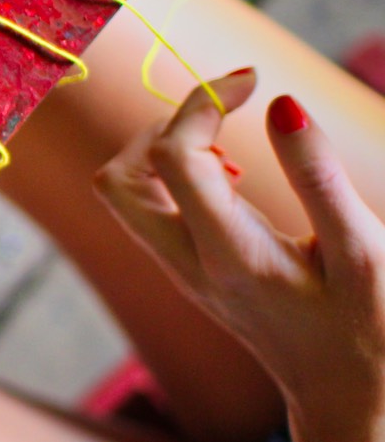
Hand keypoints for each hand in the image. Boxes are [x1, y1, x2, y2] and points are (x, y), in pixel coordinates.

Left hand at [95, 68, 384, 441]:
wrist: (350, 397)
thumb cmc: (368, 327)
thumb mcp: (361, 251)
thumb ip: (318, 177)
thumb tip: (281, 103)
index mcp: (229, 256)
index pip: (172, 155)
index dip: (203, 102)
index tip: (251, 80)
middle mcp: (187, 264)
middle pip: (117, 181)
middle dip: (160, 127)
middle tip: (220, 113)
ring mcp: (180, 271)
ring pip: (125, 196)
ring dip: (160, 151)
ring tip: (227, 146)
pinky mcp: (187, 271)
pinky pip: (149, 210)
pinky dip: (170, 176)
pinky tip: (227, 176)